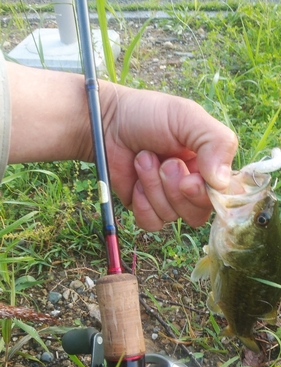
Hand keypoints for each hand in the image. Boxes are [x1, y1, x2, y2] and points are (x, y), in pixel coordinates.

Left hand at [100, 83, 237, 229]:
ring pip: (172, 216)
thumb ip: (216, 142)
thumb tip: (221, 183)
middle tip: (163, 161)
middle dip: (174, 188)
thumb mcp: (188, 117)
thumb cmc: (149, 115)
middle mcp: (193, 186)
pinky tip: (135, 182)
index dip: (205, 195)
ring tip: (143, 159)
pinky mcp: (146, 209)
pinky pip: (152, 222)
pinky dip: (141, 203)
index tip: (188, 180)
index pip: (222, 196)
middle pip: (197, 213)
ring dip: (153, 187)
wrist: (108, 123)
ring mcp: (169, 200)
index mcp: (210, 165)